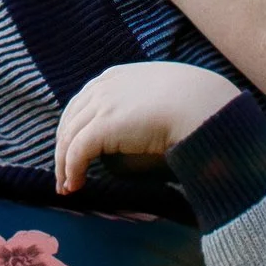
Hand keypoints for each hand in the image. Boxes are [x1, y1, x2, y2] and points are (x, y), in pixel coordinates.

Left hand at [55, 60, 241, 191]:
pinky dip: (71, 170)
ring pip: (69, 138)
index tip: (73, 149)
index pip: (82, 103)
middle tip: (64, 174)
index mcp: (116, 77)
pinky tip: (75, 186)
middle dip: (63, 147)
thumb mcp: (163, 94)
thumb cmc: (194, 103)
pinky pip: (77, 152)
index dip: (74, 128)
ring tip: (67, 187)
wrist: (202, 106)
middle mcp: (103, 87)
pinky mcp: (103, 126)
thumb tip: (144, 127)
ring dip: (63, 165)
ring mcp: (102, 105)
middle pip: (70, 120)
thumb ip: (147, 104)